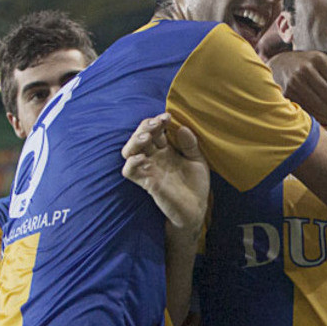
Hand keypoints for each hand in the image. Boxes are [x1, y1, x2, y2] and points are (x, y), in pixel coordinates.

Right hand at [121, 112, 208, 232]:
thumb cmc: (196, 184)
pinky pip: (129, 172)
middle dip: (145, 126)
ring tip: (146, 137)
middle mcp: (154, 158)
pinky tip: (142, 158)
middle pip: (139, 137)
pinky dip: (132, 163)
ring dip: (134, 141)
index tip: (168, 116)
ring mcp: (148, 170)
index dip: (158, 121)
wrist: (196, 209)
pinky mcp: (146, 183)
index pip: (155, 130)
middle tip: (158, 123)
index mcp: (166, 149)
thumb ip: (190, 145)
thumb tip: (182, 127)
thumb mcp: (197, 160)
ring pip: (129, 151)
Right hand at [268, 50, 326, 118]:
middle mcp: (305, 68)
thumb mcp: (326, 68)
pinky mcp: (288, 93)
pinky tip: (314, 108)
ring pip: (321, 106)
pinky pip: (309, 111)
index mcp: (318, 58)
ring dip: (325, 110)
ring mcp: (295, 81)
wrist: (280, 65)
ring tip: (323, 104)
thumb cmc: (309, 67)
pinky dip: (315, 114)